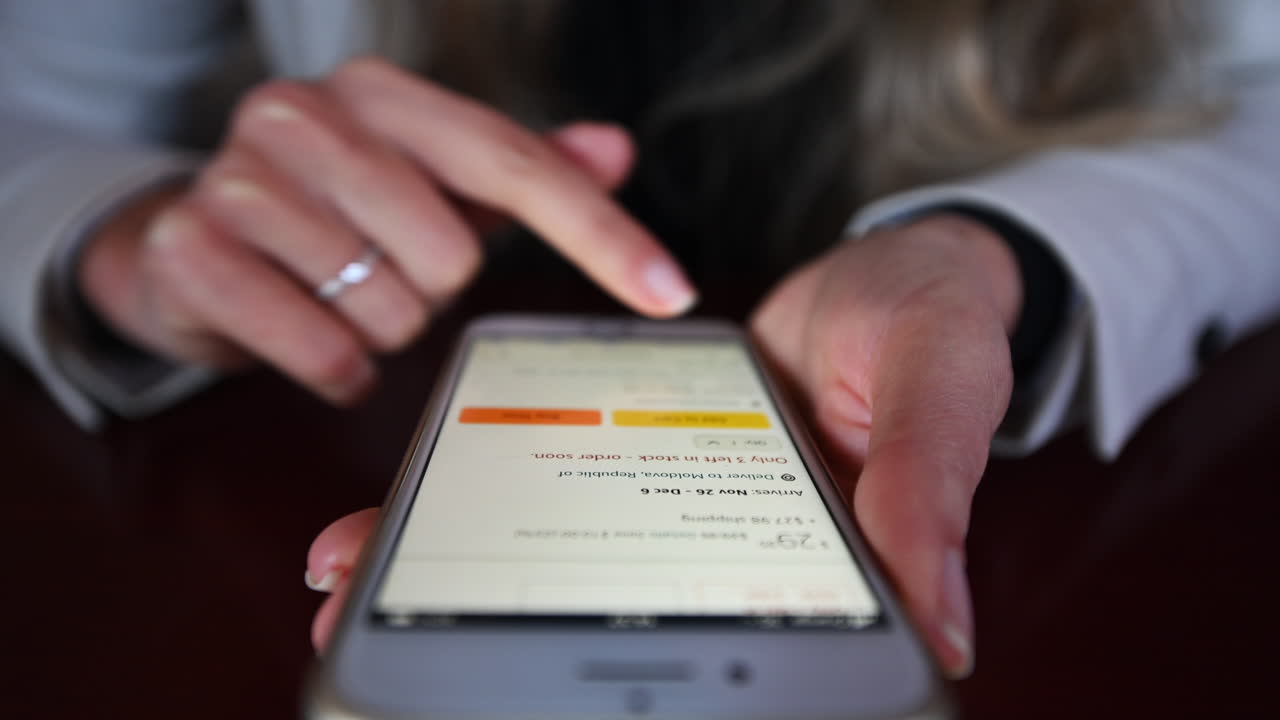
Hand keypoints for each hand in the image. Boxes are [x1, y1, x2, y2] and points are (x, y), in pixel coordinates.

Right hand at [79, 58, 695, 403]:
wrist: (187, 243)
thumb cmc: (332, 212)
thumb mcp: (430, 182)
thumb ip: (522, 169)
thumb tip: (617, 148)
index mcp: (381, 95)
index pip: (515, 165)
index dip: (599, 233)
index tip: (669, 293)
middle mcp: (307, 115)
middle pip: (450, 254)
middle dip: (431, 291)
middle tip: (386, 276)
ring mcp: (238, 178)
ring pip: (386, 306)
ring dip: (380, 329)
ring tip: (337, 297)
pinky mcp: (190, 250)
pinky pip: (317, 348)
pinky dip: (334, 367)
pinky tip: (310, 337)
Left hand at [302, 214, 1020, 675]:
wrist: (894, 268)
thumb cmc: (934, 328)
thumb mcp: (939, 391)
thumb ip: (925, 490)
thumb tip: (940, 626)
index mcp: (820, 561)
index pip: (737, 644)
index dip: (654, 685)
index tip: (542, 697)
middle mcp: (738, 548)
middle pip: (624, 619)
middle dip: (513, 640)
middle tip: (410, 654)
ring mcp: (685, 504)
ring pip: (574, 563)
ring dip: (472, 579)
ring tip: (366, 593)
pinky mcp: (647, 455)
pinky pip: (568, 482)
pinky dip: (493, 494)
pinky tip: (417, 508)